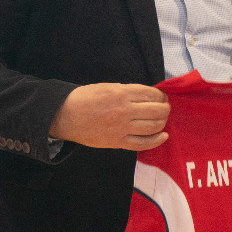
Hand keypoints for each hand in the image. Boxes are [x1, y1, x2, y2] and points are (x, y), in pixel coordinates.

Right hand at [49, 83, 169, 150]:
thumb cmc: (85, 98)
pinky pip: (143, 143)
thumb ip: (128, 92)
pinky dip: (156, 140)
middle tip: (165, 108)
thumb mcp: (108, 87)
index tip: (162, 97)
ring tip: (163, 119)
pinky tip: (164, 136)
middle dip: (165, 108)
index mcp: (122, 93)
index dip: (161, 95)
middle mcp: (125, 110)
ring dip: (163, 122)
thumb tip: (148, 96)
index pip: (151, 94)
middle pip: (156, 110)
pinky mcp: (118, 142)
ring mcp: (122, 127)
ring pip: (153, 126)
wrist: (66, 115)